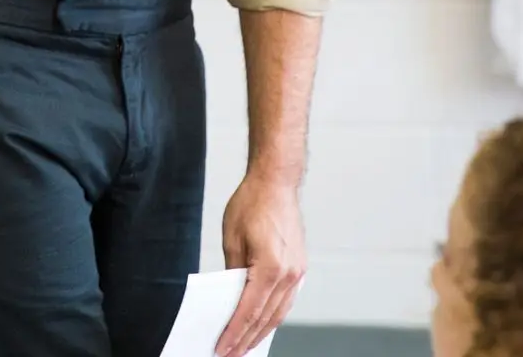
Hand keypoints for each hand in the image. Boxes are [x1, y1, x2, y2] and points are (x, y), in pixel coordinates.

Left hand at [215, 172, 306, 356]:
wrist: (277, 182)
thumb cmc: (251, 204)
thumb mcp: (231, 239)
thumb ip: (232, 273)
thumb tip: (228, 299)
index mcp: (269, 267)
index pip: (248, 311)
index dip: (234, 333)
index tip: (222, 348)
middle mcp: (288, 274)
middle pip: (265, 318)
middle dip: (247, 339)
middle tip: (230, 355)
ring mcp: (298, 272)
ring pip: (279, 313)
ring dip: (262, 332)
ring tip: (245, 346)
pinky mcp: (300, 267)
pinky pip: (286, 300)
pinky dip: (273, 315)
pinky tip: (262, 324)